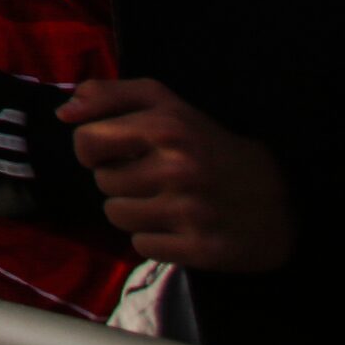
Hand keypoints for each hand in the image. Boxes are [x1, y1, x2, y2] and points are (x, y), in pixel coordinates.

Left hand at [61, 78, 294, 271]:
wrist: (280, 197)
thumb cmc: (209, 144)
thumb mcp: (166, 105)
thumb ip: (109, 96)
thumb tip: (63, 112)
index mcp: (167, 128)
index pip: (86, 142)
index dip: (93, 148)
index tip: (114, 151)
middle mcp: (179, 169)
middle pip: (102, 182)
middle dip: (119, 178)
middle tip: (153, 176)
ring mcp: (191, 212)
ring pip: (117, 215)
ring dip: (133, 209)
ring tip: (164, 200)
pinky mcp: (201, 249)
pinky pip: (142, 245)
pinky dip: (155, 237)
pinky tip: (180, 224)